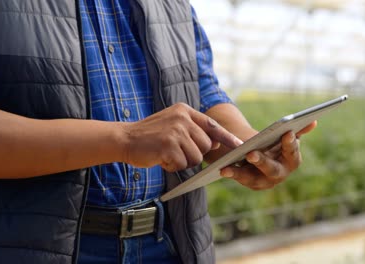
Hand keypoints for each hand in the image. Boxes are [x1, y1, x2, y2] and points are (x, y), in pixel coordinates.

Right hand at [121, 103, 242, 171]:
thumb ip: (193, 130)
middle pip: (206, 145)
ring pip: (196, 157)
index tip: (240, 146)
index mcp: (184, 111)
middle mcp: (182, 118)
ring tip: (167, 154)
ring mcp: (175, 131)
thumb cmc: (151, 136)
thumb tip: (217, 142)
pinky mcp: (168, 145)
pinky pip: (182, 164)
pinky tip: (160, 158)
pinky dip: (172, 166)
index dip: (227, 137)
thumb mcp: (173, 125)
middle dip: (195, 154)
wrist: (125, 139)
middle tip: (176, 152)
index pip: (212, 125)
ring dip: (183, 162)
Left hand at [219, 121, 316, 189]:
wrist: (261, 155)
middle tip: (251, 154)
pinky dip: (231, 174)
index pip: (292, 153)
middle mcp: (280, 174)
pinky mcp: (251, 184)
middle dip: (262, 162)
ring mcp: (265, 182)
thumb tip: (313, 121)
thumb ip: (297, 130)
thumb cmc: (274, 143)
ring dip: (240, 173)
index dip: (291, 144)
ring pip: (252, 178)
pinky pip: (240, 179)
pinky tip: (222, 169)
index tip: (287, 133)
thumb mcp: (282, 136)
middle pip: (272, 169)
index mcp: (292, 160)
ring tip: (227, 168)